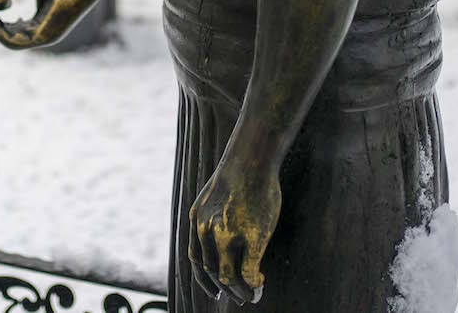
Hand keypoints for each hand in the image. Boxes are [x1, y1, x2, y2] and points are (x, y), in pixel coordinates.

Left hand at [188, 159, 279, 305]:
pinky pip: (250, 272)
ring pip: (229, 277)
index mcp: (197, 221)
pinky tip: (261, 284)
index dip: (206, 281)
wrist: (251, 159)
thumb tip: (215, 238)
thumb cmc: (237, 175)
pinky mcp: (252, 237)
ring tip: (252, 297)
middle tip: (239, 299)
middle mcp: (207, 231)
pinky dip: (254, 284)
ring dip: (240, 292)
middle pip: (213, 272)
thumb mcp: (212, 196)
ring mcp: (229, 235)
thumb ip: (210, 217)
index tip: (215, 292)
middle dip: (226, 289)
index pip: (196, 261)